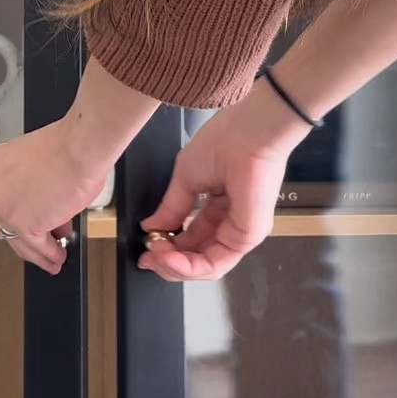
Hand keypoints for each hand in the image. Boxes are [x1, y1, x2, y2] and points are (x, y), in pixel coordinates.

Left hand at [0, 118, 112, 274]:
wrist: (79, 148)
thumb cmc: (66, 147)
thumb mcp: (37, 161)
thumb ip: (31, 184)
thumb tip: (44, 205)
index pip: (3, 196)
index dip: (21, 209)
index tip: (31, 216)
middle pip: (8, 220)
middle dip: (31, 231)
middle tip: (45, 239)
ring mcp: (3, 207)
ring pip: (20, 238)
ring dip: (39, 250)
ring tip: (53, 256)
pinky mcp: (22, 225)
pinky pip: (36, 245)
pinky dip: (49, 254)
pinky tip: (58, 255)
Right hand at [139, 84, 307, 282]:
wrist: (249, 131)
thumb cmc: (226, 140)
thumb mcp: (187, 176)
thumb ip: (171, 206)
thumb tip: (152, 226)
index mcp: (220, 206)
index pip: (193, 237)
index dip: (168, 246)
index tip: (147, 246)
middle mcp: (233, 222)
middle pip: (199, 256)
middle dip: (169, 261)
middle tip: (148, 257)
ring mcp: (242, 231)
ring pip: (207, 266)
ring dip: (176, 266)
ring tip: (156, 256)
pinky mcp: (247, 235)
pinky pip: (216, 263)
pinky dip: (189, 266)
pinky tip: (169, 257)